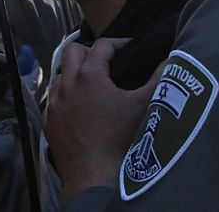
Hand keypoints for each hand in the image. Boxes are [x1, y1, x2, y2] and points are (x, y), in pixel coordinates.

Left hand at [44, 38, 162, 200]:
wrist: (94, 175)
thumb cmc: (121, 137)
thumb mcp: (144, 104)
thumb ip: (159, 78)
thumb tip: (170, 59)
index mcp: (89, 75)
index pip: (102, 45)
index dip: (118, 43)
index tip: (130, 48)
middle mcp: (67, 84)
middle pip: (72, 51)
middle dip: (89, 51)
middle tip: (106, 61)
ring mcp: (54, 104)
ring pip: (60, 75)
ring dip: (74, 73)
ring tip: (92, 83)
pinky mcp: (48, 122)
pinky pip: (53, 100)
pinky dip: (64, 96)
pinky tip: (77, 107)